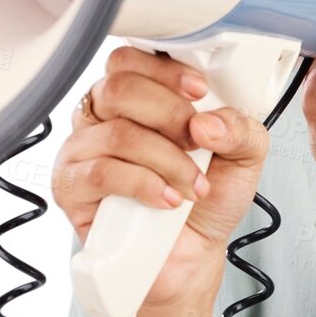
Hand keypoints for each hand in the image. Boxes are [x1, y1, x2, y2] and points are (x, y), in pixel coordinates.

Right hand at [52, 45, 271, 309]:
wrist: (190, 256)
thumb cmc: (205, 199)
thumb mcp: (243, 156)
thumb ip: (240, 128)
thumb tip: (207, 121)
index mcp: (137, 98)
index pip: (129, 60)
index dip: (164, 70)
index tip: (199, 91)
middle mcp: (103, 117)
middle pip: (119, 88)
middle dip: (169, 114)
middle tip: (197, 142)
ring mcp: (82, 151)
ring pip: (117, 133)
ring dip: (166, 160)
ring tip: (191, 186)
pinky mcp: (72, 188)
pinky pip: (101, 173)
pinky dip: (144, 185)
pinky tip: (167, 199)